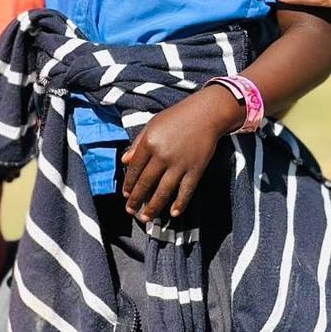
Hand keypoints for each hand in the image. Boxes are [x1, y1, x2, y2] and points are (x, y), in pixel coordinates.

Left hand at [121, 89, 242, 221]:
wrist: (206, 114)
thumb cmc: (177, 117)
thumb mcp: (152, 124)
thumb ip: (138, 143)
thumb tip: (124, 160)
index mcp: (149, 143)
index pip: (134, 169)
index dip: (129, 184)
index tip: (126, 195)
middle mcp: (162, 155)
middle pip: (146, 183)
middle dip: (136, 200)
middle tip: (130, 211)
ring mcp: (180, 164)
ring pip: (163, 191)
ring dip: (153, 207)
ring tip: (145, 218)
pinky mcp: (196, 169)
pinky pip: (186, 190)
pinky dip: (180, 203)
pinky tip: (173, 213)